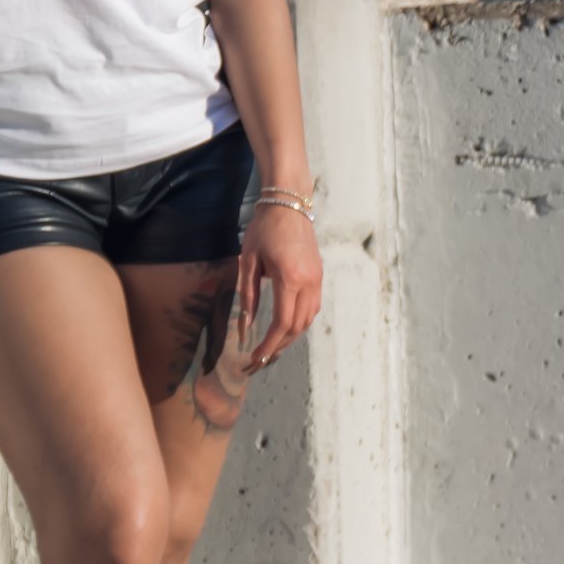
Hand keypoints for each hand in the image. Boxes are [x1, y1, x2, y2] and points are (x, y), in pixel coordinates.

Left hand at [236, 196, 320, 372]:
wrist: (289, 203)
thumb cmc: (264, 229)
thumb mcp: (249, 261)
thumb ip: (248, 295)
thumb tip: (245, 326)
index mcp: (289, 278)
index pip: (282, 323)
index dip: (269, 345)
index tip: (255, 358)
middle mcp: (309, 282)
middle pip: (297, 326)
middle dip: (278, 347)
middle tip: (259, 360)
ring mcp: (317, 279)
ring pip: (308, 320)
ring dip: (290, 336)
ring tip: (271, 347)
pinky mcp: (319, 275)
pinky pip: (312, 307)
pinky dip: (299, 322)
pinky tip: (285, 326)